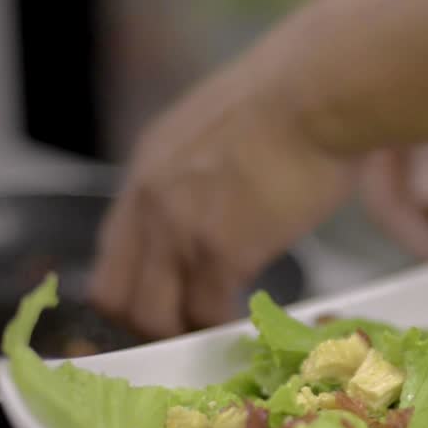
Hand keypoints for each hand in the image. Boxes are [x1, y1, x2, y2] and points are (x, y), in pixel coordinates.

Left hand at [88, 55, 357, 338]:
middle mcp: (148, 202)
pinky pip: (209, 315)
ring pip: (156, 317)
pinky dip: (229, 329)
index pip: (112, 253)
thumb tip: (228, 197)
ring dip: (189, 333)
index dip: (138, 289)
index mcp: (147, 167)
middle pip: (117, 297)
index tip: (172, 302)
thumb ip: (206, 169)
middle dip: (153, 324)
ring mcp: (178, 230)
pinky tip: (254, 323)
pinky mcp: (219, 251)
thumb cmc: (293, 99)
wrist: (315, 94)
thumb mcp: (221, 128)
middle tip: (195, 330)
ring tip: (225, 331)